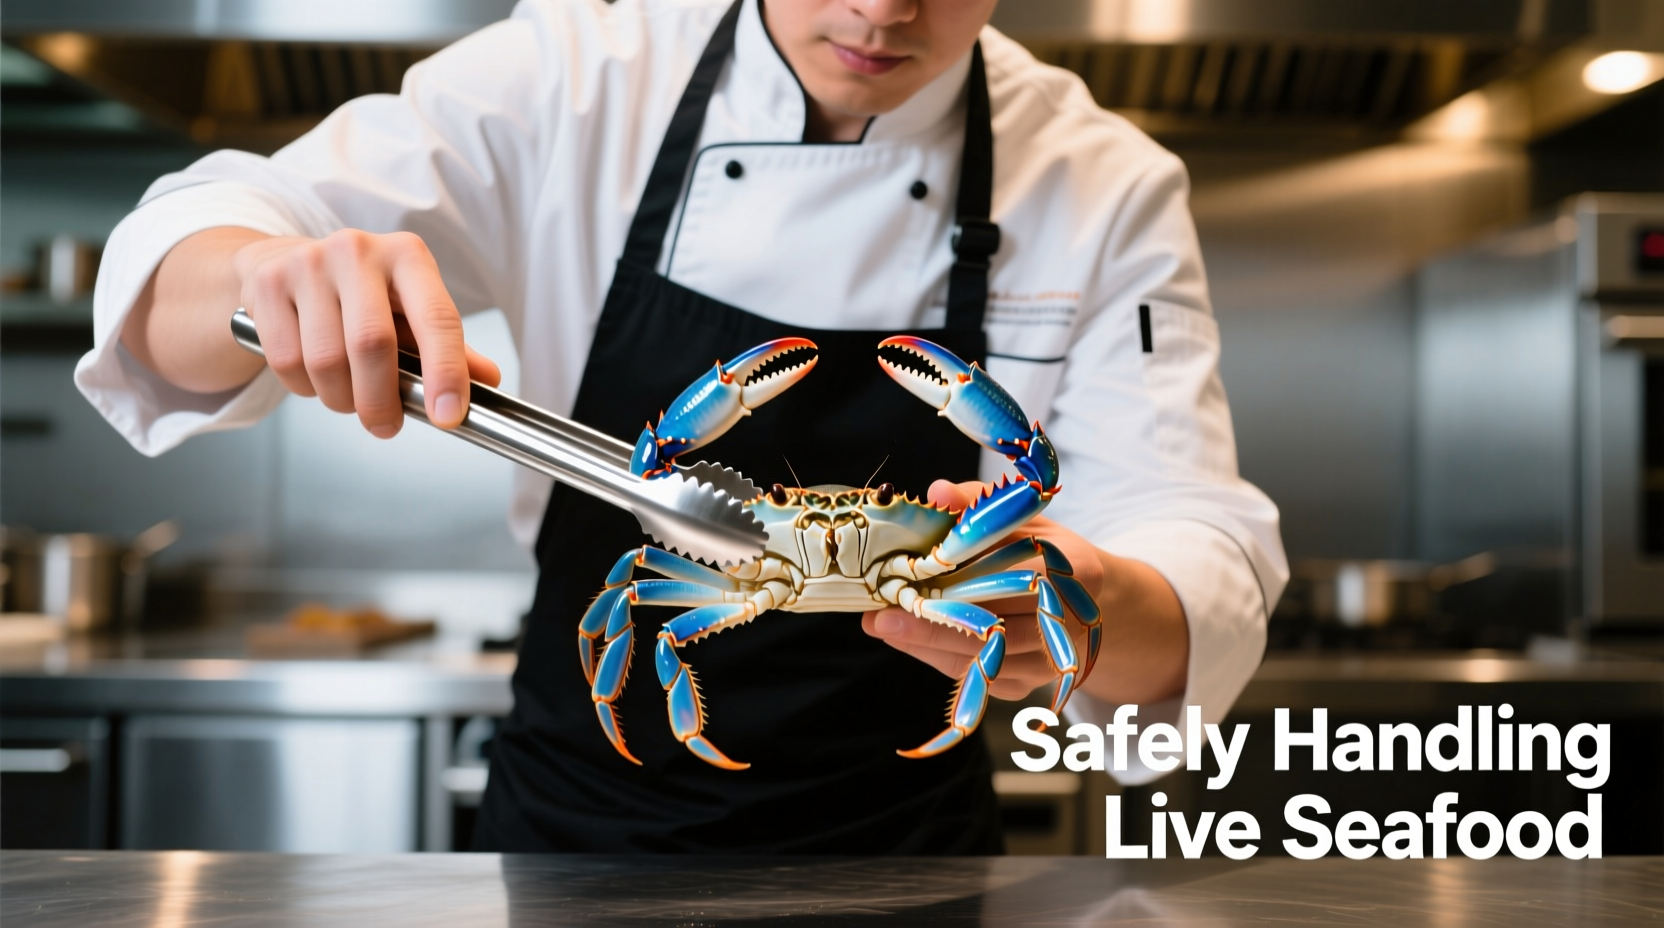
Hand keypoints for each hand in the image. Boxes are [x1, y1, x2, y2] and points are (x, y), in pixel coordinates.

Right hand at [233, 229, 499, 436]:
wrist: (285, 261)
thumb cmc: (363, 295)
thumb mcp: (410, 311)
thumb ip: (450, 347)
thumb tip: (490, 380)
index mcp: (408, 255)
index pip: (436, 318)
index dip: (446, 372)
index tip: (449, 416)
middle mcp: (358, 250)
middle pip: (372, 345)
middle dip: (381, 402)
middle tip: (387, 426)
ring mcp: (307, 263)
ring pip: (326, 360)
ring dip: (341, 399)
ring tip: (349, 398)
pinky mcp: (267, 283)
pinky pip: (287, 362)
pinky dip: (305, 389)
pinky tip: (315, 378)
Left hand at [861, 479, 1106, 700]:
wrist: (1097, 603)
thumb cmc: (1051, 553)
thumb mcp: (1024, 517)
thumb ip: (981, 502)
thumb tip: (937, 491)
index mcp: (1073, 574)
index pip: (1006, 583)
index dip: (953, 583)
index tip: (905, 582)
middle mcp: (1068, 625)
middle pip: (990, 630)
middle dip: (928, 624)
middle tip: (878, 616)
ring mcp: (1049, 662)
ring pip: (979, 660)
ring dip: (926, 645)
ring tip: (883, 627)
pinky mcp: (1030, 685)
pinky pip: (977, 676)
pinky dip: (939, 658)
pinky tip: (908, 640)